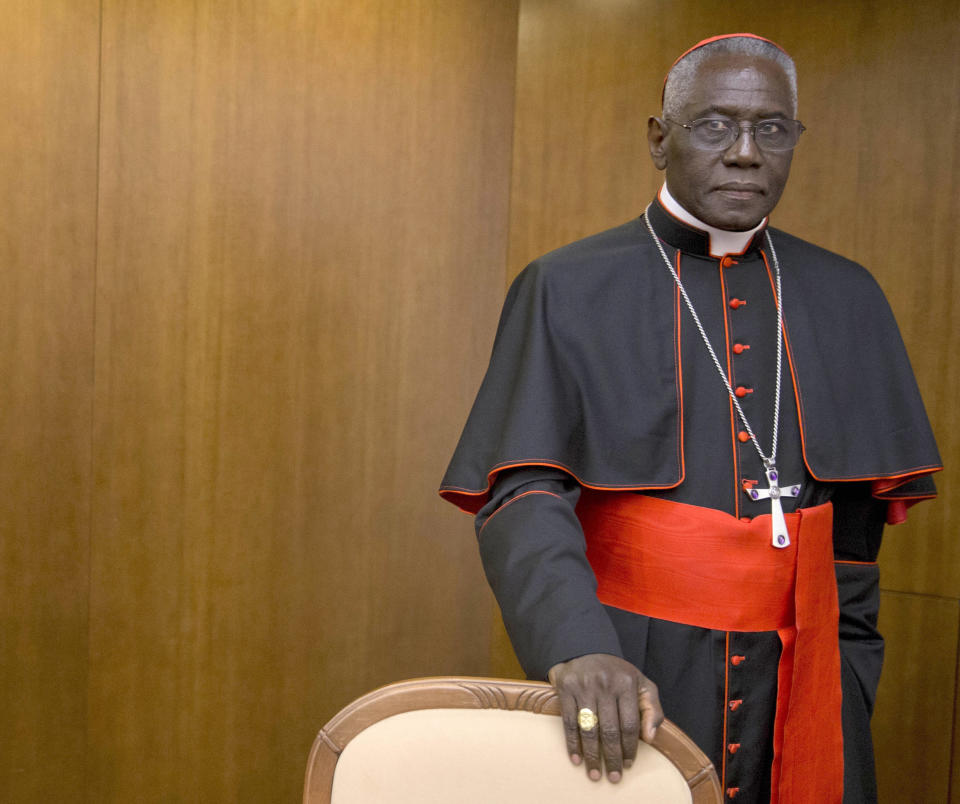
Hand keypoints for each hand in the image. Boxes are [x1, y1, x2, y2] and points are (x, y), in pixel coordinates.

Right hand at [548, 653, 661, 782]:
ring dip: (592, 755)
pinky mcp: (566, 688)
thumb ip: (653, 709)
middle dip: (612, 757)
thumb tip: (650, 738)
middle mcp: (605, 684)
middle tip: (613, 777)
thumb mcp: (641, 683)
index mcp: (626, 683)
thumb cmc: (616, 673)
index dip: (630, 748)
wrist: (584, 648)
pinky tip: (576, 758)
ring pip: (590, 729)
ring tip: (595, 773)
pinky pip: (570, 722)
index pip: (630, 724)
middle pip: (610, 730)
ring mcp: (584, 686)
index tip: (628, 765)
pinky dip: (572, 743)